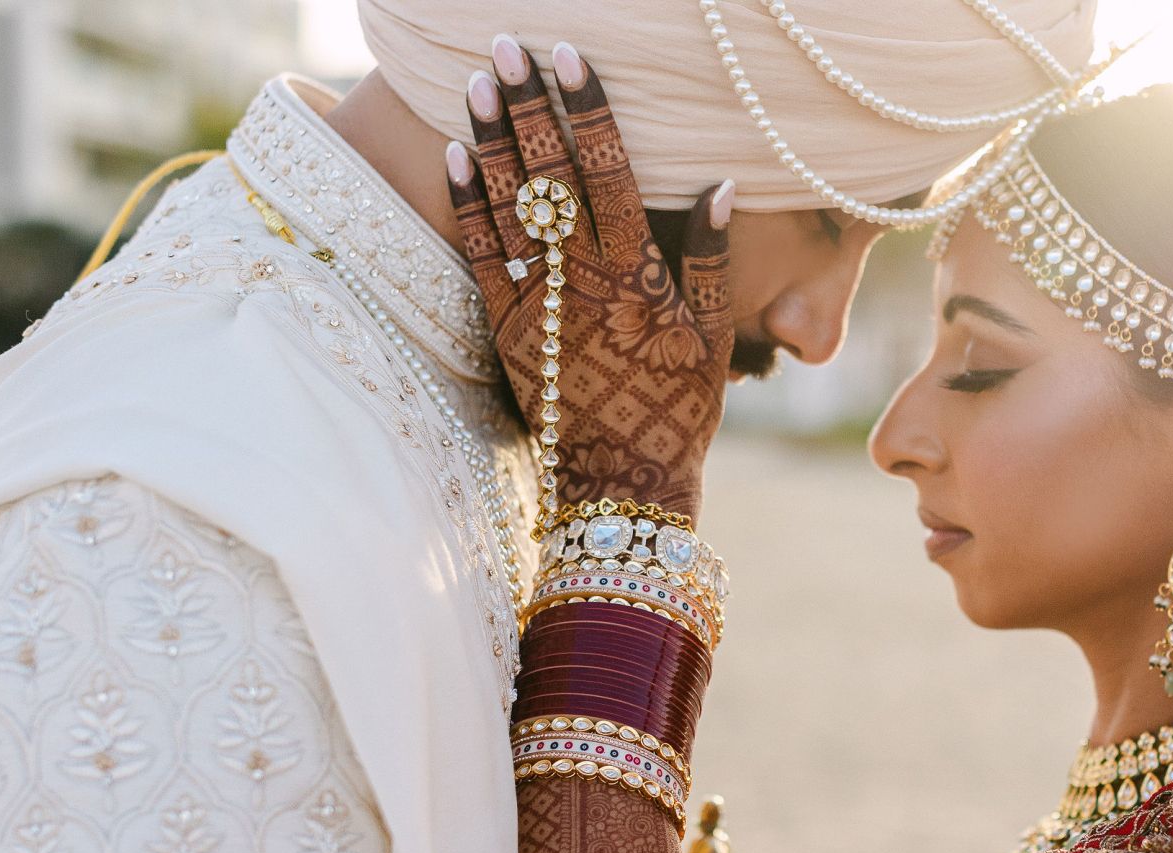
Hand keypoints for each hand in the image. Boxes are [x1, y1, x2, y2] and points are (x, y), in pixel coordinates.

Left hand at [446, 39, 735, 521]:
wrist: (624, 485)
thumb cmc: (676, 412)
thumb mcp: (715, 338)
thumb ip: (709, 260)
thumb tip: (716, 185)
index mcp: (640, 276)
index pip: (611, 173)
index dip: (590, 111)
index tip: (573, 57)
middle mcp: (585, 282)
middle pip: (552, 175)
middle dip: (529, 106)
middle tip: (507, 47)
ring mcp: (541, 305)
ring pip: (510, 207)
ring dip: (492, 140)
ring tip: (478, 82)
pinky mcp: (506, 332)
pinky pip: (480, 257)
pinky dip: (467, 205)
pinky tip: (455, 157)